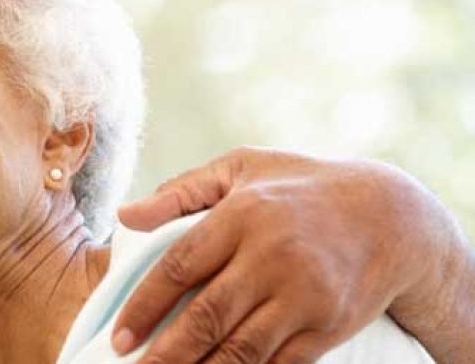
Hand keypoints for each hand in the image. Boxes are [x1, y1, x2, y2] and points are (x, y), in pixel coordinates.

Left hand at [111, 146, 471, 362]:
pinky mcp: (329, 325)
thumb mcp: (241, 168)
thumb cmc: (300, 187)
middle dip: (166, 352)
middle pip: (207, 316)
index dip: (144, 306)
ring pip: (241, 348)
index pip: (179, 267)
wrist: (391, 217)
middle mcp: (272, 256)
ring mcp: (304, 294)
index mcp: (242, 215)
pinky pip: (279, 363)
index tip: (120, 336)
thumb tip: (125, 215)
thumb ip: (181, 192)